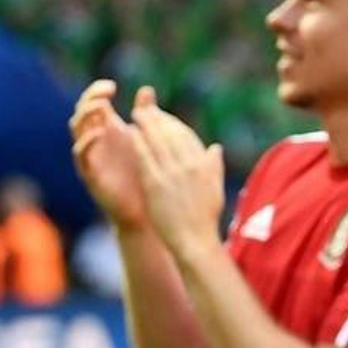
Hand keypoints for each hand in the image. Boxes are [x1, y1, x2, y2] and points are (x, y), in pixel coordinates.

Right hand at [70, 80, 147, 228]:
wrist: (147, 209)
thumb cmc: (147, 174)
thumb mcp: (148, 139)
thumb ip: (146, 114)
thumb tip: (146, 89)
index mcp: (109, 129)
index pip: (95, 103)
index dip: (97, 91)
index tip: (112, 86)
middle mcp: (97, 140)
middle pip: (82, 112)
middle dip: (90, 99)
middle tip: (106, 92)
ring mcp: (92, 156)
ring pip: (77, 130)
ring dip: (86, 116)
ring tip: (102, 107)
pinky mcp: (91, 173)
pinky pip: (81, 155)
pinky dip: (87, 142)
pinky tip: (98, 133)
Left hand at [129, 91, 225, 261]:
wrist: (194, 240)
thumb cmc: (205, 218)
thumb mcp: (215, 188)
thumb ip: (214, 166)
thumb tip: (216, 148)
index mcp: (204, 165)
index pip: (186, 135)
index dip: (173, 122)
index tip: (163, 116)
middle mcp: (189, 165)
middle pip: (171, 133)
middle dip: (157, 117)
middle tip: (145, 107)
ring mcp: (172, 173)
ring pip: (157, 141)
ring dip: (146, 124)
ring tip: (136, 115)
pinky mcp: (156, 183)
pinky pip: (145, 156)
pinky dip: (139, 142)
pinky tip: (131, 134)